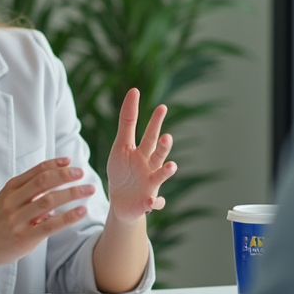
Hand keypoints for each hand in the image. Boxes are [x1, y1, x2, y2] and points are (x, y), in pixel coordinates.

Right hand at [0, 157, 93, 268]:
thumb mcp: (6, 200)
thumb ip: (28, 192)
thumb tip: (56, 187)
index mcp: (10, 188)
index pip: (36, 171)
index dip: (54, 164)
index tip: (70, 161)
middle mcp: (13, 201)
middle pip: (44, 182)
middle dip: (65, 176)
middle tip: (82, 173)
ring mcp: (18, 220)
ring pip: (49, 201)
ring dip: (72, 193)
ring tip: (89, 190)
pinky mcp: (24, 238)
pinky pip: (50, 225)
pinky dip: (68, 217)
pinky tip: (81, 211)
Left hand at [105, 88, 177, 222]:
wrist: (121, 202)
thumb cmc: (122, 171)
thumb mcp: (121, 146)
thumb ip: (127, 122)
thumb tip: (134, 90)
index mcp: (143, 152)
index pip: (150, 134)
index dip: (155, 122)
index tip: (162, 107)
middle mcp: (151, 166)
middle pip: (158, 153)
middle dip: (163, 146)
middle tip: (167, 136)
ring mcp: (151, 184)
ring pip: (161, 176)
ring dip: (166, 171)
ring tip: (171, 165)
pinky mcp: (148, 202)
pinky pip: (155, 202)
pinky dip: (155, 202)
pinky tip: (151, 200)